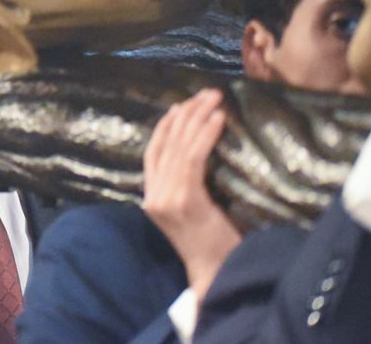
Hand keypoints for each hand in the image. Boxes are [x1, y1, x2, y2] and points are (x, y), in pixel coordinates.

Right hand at [141, 88, 241, 299]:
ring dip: (199, 118)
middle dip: (187, 113)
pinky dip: (206, 135)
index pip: (153, 152)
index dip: (165, 126)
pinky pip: (194, 158)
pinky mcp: (184, 199)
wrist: (216, 275)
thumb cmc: (214, 247)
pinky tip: (218, 120)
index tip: (180, 105)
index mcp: (152, 198)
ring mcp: (167, 197)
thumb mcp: (194, 213)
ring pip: (180, 147)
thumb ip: (189, 187)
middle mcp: (154, 195)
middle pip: (167, 144)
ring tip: (215, 99)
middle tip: (207, 93)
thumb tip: (203, 155)